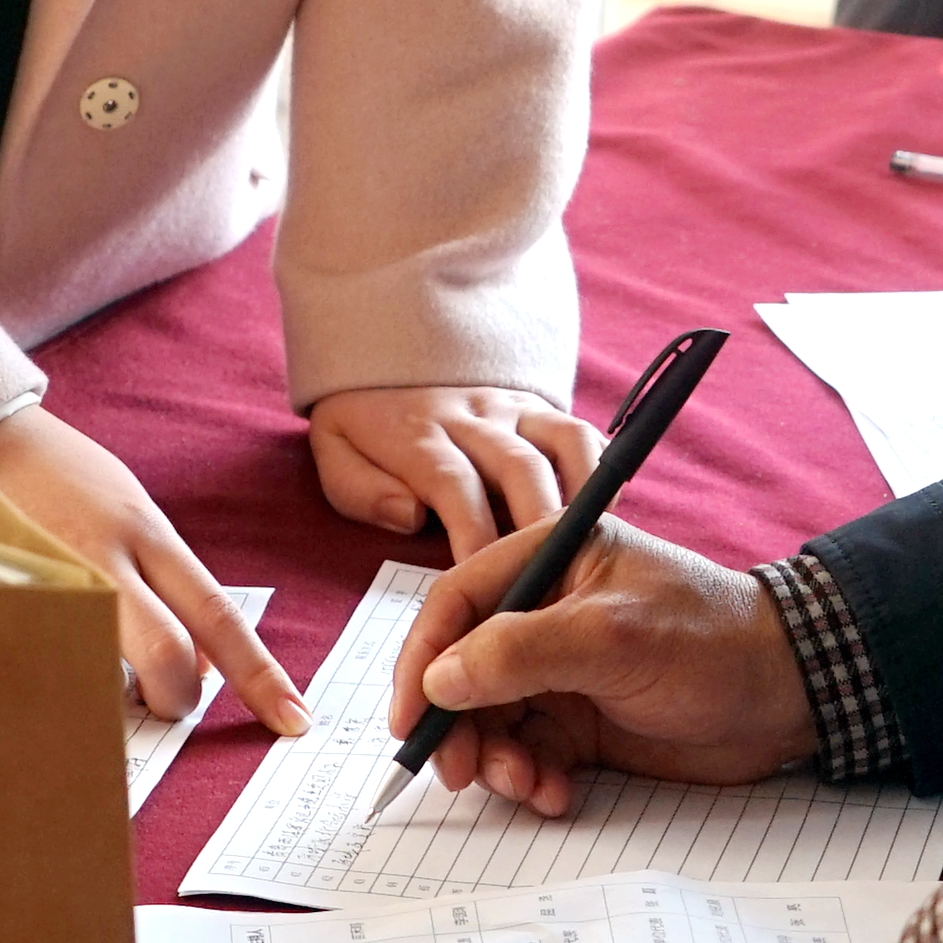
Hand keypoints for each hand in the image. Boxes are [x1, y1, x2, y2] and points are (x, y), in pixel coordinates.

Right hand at [0, 402, 303, 727]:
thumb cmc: (69, 485)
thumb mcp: (135, 520)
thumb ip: (169, 588)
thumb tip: (204, 668)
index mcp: (148, 536)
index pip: (217, 616)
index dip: (259, 674)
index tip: (294, 719)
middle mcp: (108, 558)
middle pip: (168, 652)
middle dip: (177, 698)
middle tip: (169, 706)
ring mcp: (56, 579)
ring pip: (107, 666)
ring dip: (114, 690)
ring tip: (100, 677)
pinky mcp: (12, 596)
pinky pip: (53, 658)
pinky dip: (66, 673)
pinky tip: (54, 655)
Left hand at [310, 381, 602, 557]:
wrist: (386, 354)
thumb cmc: (366, 426)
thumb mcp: (336, 453)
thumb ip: (362, 490)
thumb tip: (411, 515)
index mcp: (419, 435)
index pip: (454, 484)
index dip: (476, 535)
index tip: (492, 587)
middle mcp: (472, 416)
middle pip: (518, 467)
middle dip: (539, 526)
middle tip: (554, 579)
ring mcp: (511, 407)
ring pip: (561, 443)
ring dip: (582, 497)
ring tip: (590, 548)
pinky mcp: (538, 405)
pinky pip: (579, 431)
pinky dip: (599, 468)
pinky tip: (606, 511)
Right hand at [394, 519, 811, 811]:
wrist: (786, 696)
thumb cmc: (710, 640)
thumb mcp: (611, 638)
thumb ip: (520, 654)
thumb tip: (440, 680)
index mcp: (548, 563)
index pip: (456, 603)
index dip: (422, 660)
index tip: (410, 718)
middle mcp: (544, 614)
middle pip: (463, 670)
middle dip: (456, 725)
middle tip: (460, 773)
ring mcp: (561, 672)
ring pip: (491, 720)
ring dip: (495, 760)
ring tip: (526, 785)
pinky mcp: (582, 722)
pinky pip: (529, 753)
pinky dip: (530, 779)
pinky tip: (555, 795)